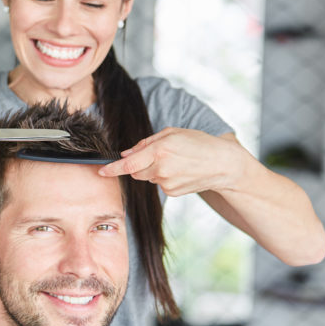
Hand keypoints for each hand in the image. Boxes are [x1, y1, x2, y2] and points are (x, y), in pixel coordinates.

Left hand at [98, 128, 241, 196]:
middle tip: (158, 155)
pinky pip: (158, 184)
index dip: (112, 169)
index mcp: (160, 150)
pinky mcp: (172, 192)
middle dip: (138, 164)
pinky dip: (164, 177)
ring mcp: (166, 183)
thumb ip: (145, 143)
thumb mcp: (172, 133)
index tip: (101, 172)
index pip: (129, 163)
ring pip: (146, 177)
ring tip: (175, 162)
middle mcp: (161, 168)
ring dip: (153, 170)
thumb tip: (125, 154)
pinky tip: (180, 171)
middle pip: (135, 170)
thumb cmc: (198, 143)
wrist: (223, 164)